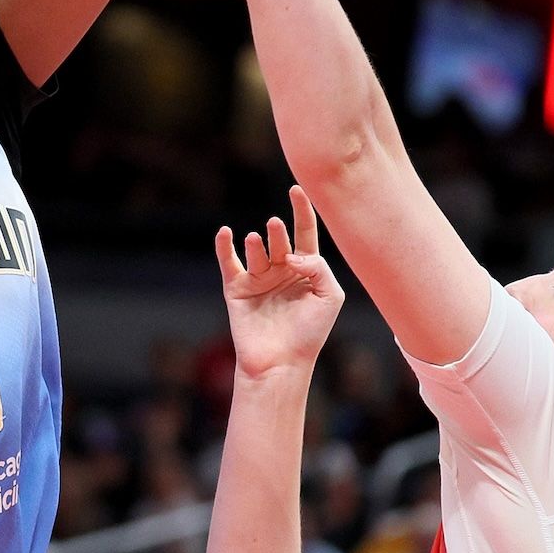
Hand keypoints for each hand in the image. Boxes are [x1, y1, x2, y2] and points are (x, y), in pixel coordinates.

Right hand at [215, 186, 343, 379]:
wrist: (281, 363)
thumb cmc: (310, 333)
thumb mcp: (329, 296)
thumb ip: (318, 267)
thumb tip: (291, 256)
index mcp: (306, 270)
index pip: (304, 233)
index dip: (302, 211)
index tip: (297, 189)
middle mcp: (281, 271)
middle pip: (280, 240)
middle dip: (279, 232)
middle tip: (276, 227)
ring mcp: (258, 279)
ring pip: (256, 250)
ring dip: (257, 242)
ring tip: (256, 238)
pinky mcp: (236, 289)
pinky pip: (228, 262)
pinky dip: (224, 246)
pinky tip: (226, 233)